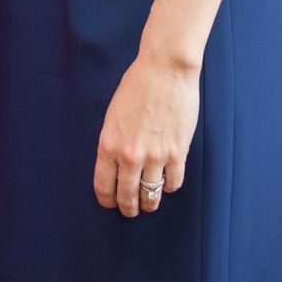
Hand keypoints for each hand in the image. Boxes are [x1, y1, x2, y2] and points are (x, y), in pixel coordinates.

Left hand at [93, 51, 198, 217]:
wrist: (165, 70)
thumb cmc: (137, 85)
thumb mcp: (114, 114)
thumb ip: (114, 141)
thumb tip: (117, 164)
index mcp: (109, 144)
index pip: (104, 186)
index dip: (107, 200)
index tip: (110, 204)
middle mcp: (130, 155)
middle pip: (127, 196)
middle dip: (128, 208)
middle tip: (130, 211)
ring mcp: (155, 156)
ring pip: (152, 195)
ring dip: (150, 203)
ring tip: (149, 204)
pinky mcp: (177, 153)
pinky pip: (174, 182)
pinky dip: (170, 187)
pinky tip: (167, 184)